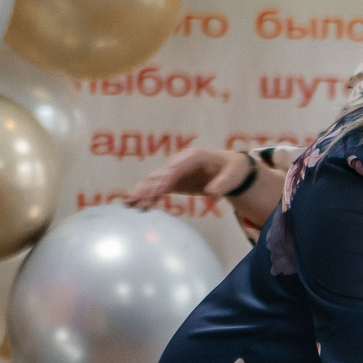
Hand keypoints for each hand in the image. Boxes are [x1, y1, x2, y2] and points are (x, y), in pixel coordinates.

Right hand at [124, 146, 284, 222]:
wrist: (230, 168)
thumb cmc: (233, 171)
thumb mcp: (233, 177)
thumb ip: (222, 185)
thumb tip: (211, 194)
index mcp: (194, 156)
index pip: (176, 168)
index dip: (165, 179)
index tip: (155, 191)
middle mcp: (181, 161)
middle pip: (161, 174)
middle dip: (147, 187)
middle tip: (134, 198)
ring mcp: (175, 170)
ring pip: (155, 181)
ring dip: (143, 192)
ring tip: (130, 203)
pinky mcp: (174, 180)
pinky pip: (158, 188)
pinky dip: (149, 196)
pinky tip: (138, 206)